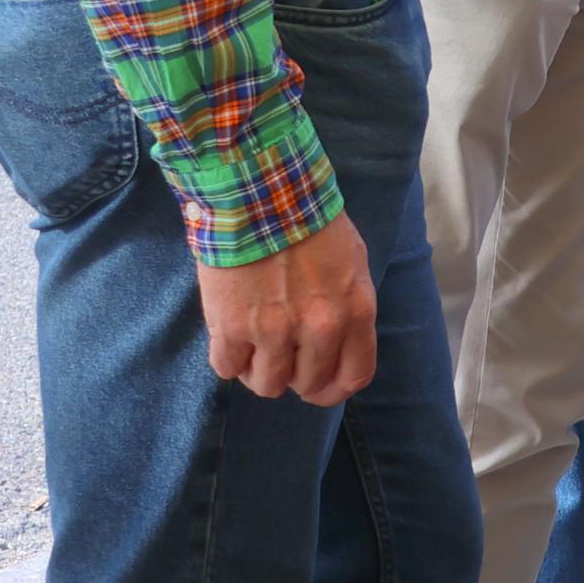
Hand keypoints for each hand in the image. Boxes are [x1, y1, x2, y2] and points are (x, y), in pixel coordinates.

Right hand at [192, 210, 380, 405]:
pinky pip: (228, 368)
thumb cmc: (308, 220)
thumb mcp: (350, 262)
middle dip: (294, 374)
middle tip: (281, 351)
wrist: (261, 193)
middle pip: (307, 384)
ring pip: (267, 385)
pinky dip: (228, 357)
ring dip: (259, 370)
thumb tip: (335, 341)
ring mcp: (275, 332)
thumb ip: (346, 306)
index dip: (334, 389)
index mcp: (356, 311)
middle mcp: (321, 329)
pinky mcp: (233, 328)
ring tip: (253, 343)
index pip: (354, 376)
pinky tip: (230, 334)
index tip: (318, 386)